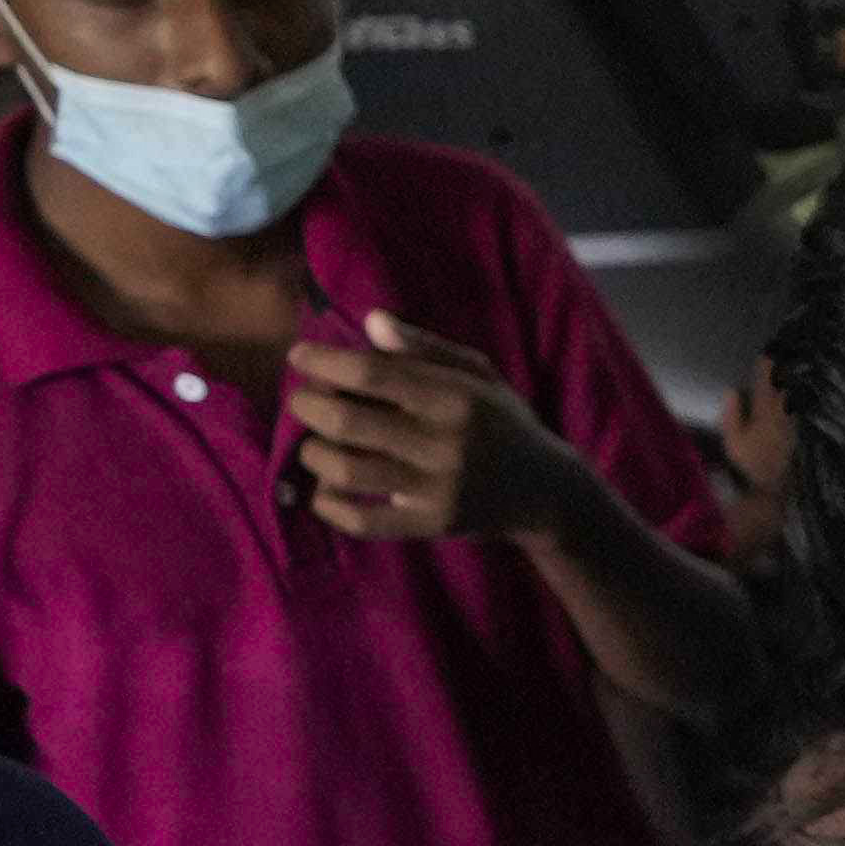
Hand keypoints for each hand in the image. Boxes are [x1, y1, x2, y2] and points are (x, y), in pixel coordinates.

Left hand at [281, 315, 580, 545]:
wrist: (546, 491)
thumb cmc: (502, 422)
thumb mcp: (478, 374)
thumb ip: (425, 348)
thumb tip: (371, 321)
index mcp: (457, 397)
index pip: (373, 374)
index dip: (325, 362)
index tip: (298, 355)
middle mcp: (447, 443)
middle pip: (348, 423)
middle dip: (308, 406)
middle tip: (302, 400)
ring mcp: (439, 488)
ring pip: (347, 471)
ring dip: (313, 453)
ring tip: (313, 443)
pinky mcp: (431, 524)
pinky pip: (363, 519)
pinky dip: (329, 506)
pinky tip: (323, 490)